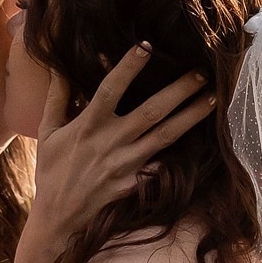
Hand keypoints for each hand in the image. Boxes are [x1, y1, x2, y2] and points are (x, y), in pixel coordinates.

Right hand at [11, 43, 213, 262]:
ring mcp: (127, 164)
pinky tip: (204, 140)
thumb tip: (60, 66)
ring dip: (191, 116)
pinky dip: (181, 153)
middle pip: (151, 112)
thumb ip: (57, 97)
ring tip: (214, 99)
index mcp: (88, 125)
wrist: (58, 216)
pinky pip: (162, 165)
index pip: (110, 89)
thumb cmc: (52, 169)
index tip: (147, 46)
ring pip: (166, 136)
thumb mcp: (48, 131)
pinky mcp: (135, 182)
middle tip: (203, 72)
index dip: (128, 67)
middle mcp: (111, 142)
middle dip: (179, 91)